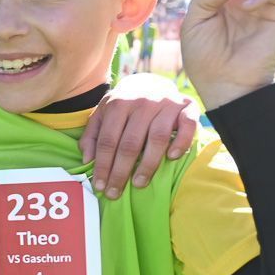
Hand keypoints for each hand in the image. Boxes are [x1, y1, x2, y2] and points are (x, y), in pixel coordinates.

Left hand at [83, 76, 198, 197]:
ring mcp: (166, 104)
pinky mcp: (187, 106)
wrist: (151, 81)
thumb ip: (92, 135)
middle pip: (130, 143)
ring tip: (138, 183)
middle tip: (115, 193)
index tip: (100, 186)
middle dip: (120, 172)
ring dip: (148, 164)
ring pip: (158, 138)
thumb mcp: (103, 114)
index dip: (103, 165)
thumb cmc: (124, 105)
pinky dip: (181, 142)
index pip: (108, 141)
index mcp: (118, 105)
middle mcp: (142, 103)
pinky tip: (172, 157)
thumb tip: (87, 160)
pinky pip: (188, 125)